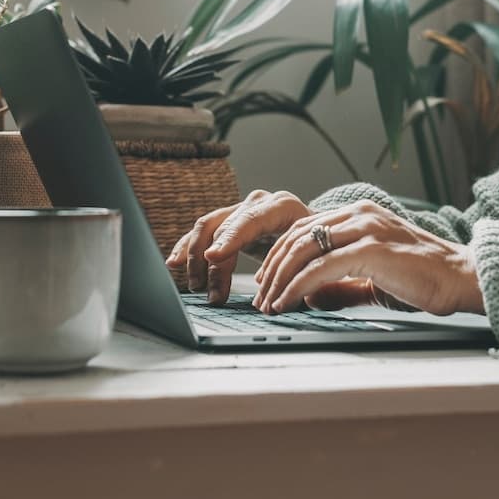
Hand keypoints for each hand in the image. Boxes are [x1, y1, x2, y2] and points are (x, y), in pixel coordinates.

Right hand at [165, 189, 311, 303]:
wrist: (322, 231)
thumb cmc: (324, 245)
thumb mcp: (323, 254)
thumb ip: (310, 270)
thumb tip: (296, 295)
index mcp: (284, 207)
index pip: (252, 220)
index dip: (231, 239)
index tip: (213, 257)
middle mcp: (259, 203)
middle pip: (224, 226)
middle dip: (211, 261)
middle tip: (205, 290)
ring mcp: (242, 211)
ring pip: (208, 228)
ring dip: (196, 258)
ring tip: (196, 288)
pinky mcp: (231, 224)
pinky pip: (202, 234)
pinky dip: (187, 248)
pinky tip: (174, 264)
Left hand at [252, 199, 484, 316]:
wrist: (461, 279)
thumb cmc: (424, 279)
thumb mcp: (373, 278)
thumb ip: (342, 284)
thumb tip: (310, 297)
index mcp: (359, 214)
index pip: (304, 228)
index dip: (279, 255)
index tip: (267, 282)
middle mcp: (359, 214)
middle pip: (297, 235)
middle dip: (272, 268)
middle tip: (260, 297)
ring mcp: (365, 229)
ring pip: (303, 249)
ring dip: (279, 279)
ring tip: (269, 304)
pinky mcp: (371, 250)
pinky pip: (320, 268)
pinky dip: (297, 287)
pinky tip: (287, 303)